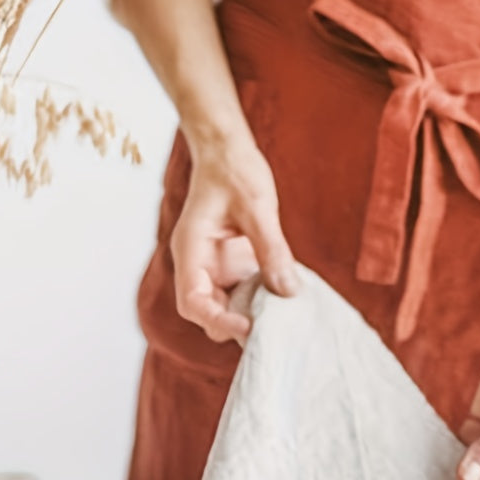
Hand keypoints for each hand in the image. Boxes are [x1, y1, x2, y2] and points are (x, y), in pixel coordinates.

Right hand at [171, 138, 298, 342]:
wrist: (227, 150)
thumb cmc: (234, 170)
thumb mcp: (258, 208)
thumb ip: (271, 250)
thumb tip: (288, 290)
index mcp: (190, 251)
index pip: (193, 302)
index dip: (217, 319)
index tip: (248, 326)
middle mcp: (198, 265)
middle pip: (208, 313)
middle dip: (234, 324)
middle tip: (272, 329)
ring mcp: (214, 267)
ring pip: (226, 307)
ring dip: (250, 314)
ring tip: (281, 319)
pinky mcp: (231, 265)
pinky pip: (243, 293)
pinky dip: (260, 300)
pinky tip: (284, 299)